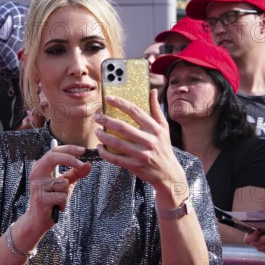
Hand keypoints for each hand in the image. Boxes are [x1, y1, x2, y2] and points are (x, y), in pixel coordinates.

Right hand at [26, 143, 91, 230]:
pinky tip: (56, 207)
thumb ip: (76, 173)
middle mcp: (36, 174)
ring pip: (62, 182)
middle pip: (53, 157)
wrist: (39, 219)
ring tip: (59, 199)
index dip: (69, 149)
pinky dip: (64, 202)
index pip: (54, 151)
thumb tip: (89, 164)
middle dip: (70, 159)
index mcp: (41, 167)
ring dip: (66, 192)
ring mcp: (37, 186)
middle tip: (82, 164)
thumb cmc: (53, 199)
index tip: (83, 151)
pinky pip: (61, 196)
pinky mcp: (40, 199)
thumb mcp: (66, 183)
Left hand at [94, 89, 187, 205]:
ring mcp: (142, 154)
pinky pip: (115, 158)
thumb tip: (151, 91)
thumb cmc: (163, 147)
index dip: (120, 103)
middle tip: (96, 117)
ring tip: (97, 131)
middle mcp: (149, 140)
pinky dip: (105, 152)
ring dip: (103, 136)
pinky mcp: (135, 166)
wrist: (168, 173)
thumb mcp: (163, 127)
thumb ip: (156, 109)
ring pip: (117, 143)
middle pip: (123, 127)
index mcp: (155, 128)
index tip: (108, 98)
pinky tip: (100, 146)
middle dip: (106, 120)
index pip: (135, 111)